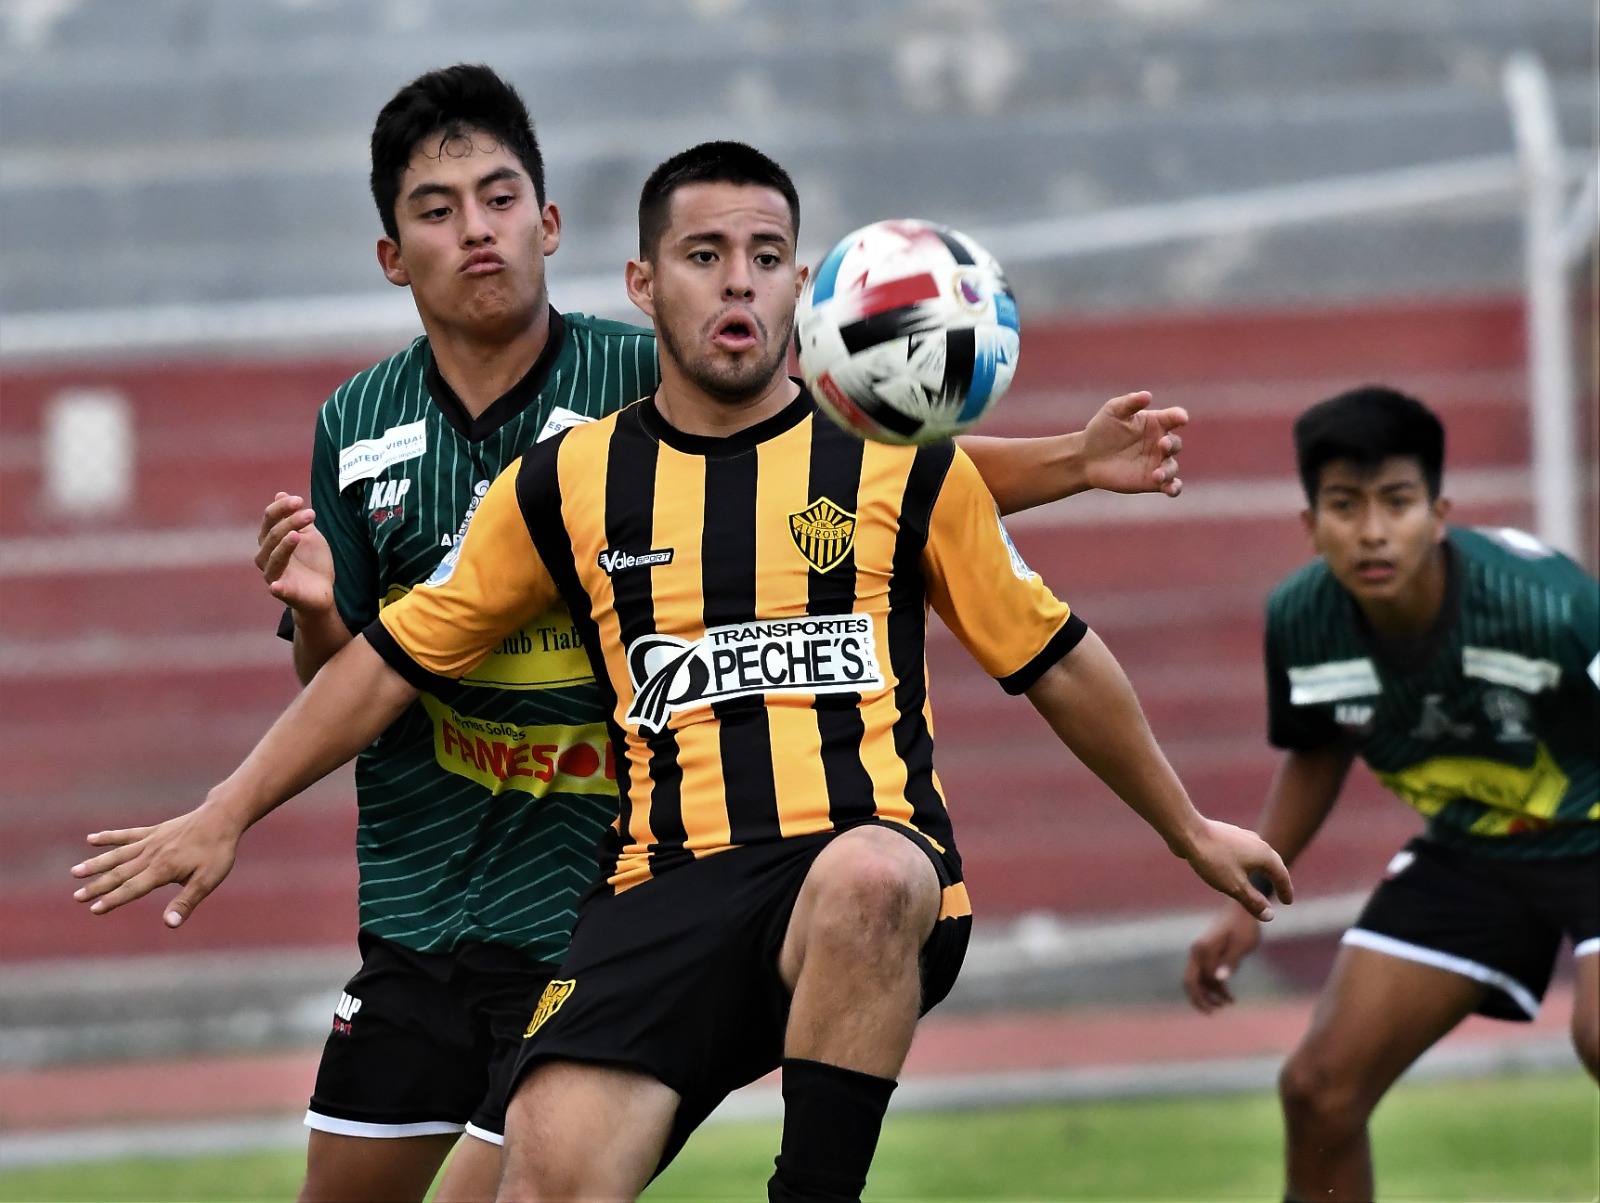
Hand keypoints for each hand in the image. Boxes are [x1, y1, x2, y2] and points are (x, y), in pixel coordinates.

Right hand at [70, 802, 242, 927]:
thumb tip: (169, 924)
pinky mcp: (154, 831)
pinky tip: (91, 839)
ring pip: (118, 854)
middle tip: (77, 897)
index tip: (94, 909)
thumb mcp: (207, 881)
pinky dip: (109, 837)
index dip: (113, 900)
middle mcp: (151, 855)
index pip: (132, 888)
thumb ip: (186, 902)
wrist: (222, 818)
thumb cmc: (217, 852)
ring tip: (75, 872)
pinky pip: (127, 835)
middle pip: (119, 873)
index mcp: (163, 870)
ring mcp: (151, 841)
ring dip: (96, 864)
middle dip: (98, 886)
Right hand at [257, 492, 334, 614]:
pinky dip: (276, 587)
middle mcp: (266, 556)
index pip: (270, 519)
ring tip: (297, 534)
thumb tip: (281, 494)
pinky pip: (277, 589)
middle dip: (290, 522)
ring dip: (284, 546)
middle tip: (310, 514)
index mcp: (271, 540)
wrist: (322, 591)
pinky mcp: (283, 593)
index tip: (300, 500)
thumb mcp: (308, 535)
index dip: (282, 508)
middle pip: (272, 535)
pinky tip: (276, 585)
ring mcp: (273, 575)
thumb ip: (296, 517)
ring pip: (273, 558)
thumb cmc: (312, 561)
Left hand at [1081, 392, 1186, 496]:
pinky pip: (1171, 486)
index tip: (1181, 418)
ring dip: (1169, 470)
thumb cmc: (1101, 430)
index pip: (1174, 417)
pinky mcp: (1152, 482)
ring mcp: (1158, 463)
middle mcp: (1160, 443)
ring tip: (1157, 474)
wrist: (1086, 457)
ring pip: (1173, 467)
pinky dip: (1174, 488)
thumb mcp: (1113, 411)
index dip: (1180, 417)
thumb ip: (1130, 402)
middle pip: (1176, 443)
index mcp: (1155, 422)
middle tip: (1162, 444)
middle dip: (1172, 444)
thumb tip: (1147, 395)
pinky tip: (1170, 490)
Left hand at [1179, 818, 1292, 919]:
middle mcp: (1257, 842)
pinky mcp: (1228, 835)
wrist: (1189, 831)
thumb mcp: (1235, 886)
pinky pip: (1245, 851)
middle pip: (1273, 863)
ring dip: (1264, 868)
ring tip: (1264, 878)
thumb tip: (1270, 916)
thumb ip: (1253, 901)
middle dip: (1278, 878)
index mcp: (1264, 855)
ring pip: (1259, 855)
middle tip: (1282, 891)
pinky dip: (1250, 862)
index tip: (1288, 902)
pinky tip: (1241, 864)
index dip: (1285, 890)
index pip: (1281, 875)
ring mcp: (1242, 836)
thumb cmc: (1213, 859)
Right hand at [1183, 905, 1262, 1012]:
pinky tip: (1224, 994)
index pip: (1205, 977)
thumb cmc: (1245, 927)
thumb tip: (1219, 980)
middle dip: (1199, 999)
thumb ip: (1230, 962)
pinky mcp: (1205, 953)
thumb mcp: (1242, 945)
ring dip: (1207, 994)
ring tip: (1225, 1005)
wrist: (1243, 910)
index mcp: (1204, 949)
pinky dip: (1210, 985)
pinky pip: (1202, 973)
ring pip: (1195, 979)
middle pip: (1190, 981)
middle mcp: (1196, 951)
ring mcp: (1199, 952)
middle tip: (1212, 1013)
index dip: (1216, 990)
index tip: (1230, 1000)